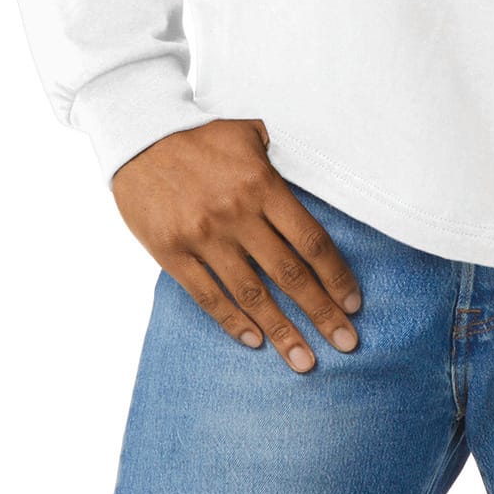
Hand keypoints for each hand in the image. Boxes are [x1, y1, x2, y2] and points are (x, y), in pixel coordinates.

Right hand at [110, 117, 362, 372]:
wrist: (139, 136)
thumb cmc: (200, 135)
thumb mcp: (248, 132)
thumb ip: (282, 158)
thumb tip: (315, 174)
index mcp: (261, 185)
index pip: (310, 241)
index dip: (336, 276)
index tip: (354, 303)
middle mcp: (237, 215)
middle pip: (289, 275)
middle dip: (322, 313)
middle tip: (347, 343)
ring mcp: (203, 238)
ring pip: (252, 295)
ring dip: (283, 332)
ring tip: (305, 361)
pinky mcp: (173, 253)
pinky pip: (208, 296)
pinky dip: (233, 322)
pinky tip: (256, 341)